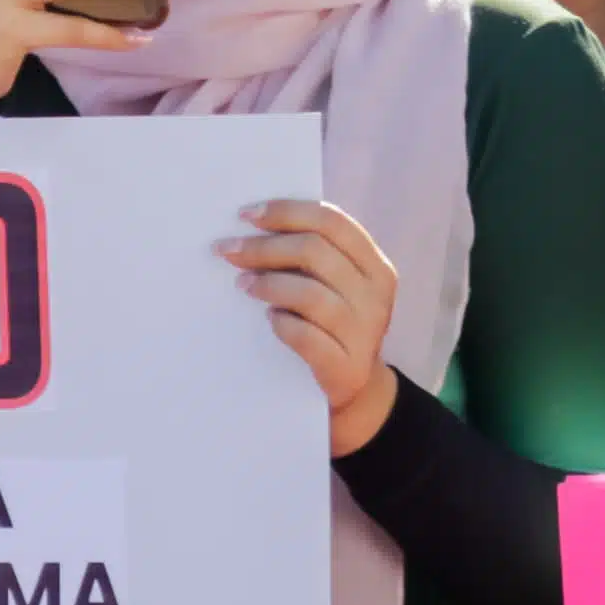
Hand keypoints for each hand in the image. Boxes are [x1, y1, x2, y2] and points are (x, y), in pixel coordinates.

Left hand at [224, 198, 401, 452]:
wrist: (354, 392)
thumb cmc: (332, 327)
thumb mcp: (337, 288)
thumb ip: (315, 257)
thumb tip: (255, 224)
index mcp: (376, 267)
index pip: (333, 223)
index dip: (287, 212)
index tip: (246, 215)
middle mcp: (376, 297)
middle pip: (315, 252)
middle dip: (264, 246)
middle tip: (228, 250)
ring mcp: (364, 334)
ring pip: (309, 293)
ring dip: (268, 284)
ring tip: (243, 285)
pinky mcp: (344, 367)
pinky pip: (305, 336)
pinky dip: (281, 324)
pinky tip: (269, 320)